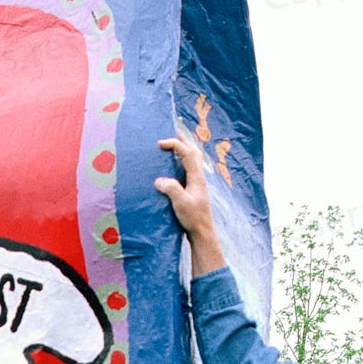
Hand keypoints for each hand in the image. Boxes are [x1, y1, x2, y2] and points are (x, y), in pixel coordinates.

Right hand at [156, 135, 228, 274]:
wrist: (203, 232)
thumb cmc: (193, 218)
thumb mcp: (181, 203)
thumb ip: (171, 189)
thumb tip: (159, 180)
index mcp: (197, 177)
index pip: (187, 153)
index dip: (174, 144)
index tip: (159, 143)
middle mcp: (199, 177)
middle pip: (194, 151)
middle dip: (182, 139)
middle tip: (170, 130)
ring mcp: (198, 182)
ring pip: (193, 158)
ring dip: (184, 148)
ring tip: (172, 144)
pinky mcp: (194, 189)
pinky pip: (189, 168)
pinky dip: (182, 160)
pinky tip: (174, 165)